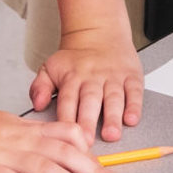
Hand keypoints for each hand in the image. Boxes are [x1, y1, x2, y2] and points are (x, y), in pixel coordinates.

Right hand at [0, 104, 123, 172]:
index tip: (107, 165)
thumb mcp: (6, 124)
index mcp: (26, 129)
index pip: (66, 135)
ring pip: (47, 169)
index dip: (89, 150)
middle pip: (65, 154)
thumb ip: (32, 134)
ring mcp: (5, 157)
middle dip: (93, 171)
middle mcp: (21, 141)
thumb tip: (59, 143)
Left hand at [32, 23, 145, 142]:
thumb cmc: (75, 58)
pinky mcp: (131, 75)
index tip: (66, 138)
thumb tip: (37, 105)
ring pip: (113, 98)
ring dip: (113, 117)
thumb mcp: (51, 67)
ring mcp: (113, 76)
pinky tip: (132, 119)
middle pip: (90, 101)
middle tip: (87, 142)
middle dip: (88, 122)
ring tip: (111, 134)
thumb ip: (40, 87)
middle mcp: (93, 78)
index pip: (67, 100)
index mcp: (72, 78)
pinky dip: (134, 105)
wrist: (100, 30)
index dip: (66, 119)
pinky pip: (134, 91)